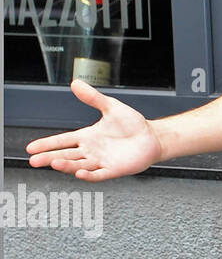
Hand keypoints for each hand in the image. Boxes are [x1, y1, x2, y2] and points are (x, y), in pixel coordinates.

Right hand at [26, 79, 162, 181]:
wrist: (152, 137)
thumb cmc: (133, 124)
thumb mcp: (111, 107)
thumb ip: (93, 97)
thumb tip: (76, 83)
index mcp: (87, 136)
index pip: (63, 140)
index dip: (47, 144)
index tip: (31, 147)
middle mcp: (91, 150)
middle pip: (66, 155)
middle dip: (49, 157)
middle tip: (34, 160)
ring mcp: (101, 161)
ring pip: (79, 165)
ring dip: (66, 165)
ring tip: (54, 163)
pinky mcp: (113, 169)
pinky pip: (98, 174)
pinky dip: (89, 175)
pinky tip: (80, 173)